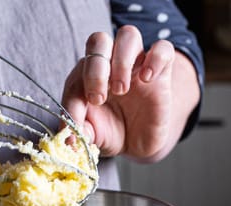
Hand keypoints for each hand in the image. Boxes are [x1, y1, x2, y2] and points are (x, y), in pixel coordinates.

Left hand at [62, 25, 199, 162]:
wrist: (138, 144)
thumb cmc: (111, 132)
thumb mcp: (92, 135)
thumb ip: (78, 130)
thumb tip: (68, 137)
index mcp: (88, 74)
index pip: (78, 69)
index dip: (76, 94)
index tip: (79, 118)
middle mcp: (110, 63)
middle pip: (99, 41)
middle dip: (96, 69)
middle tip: (98, 99)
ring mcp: (136, 64)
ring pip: (128, 35)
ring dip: (121, 60)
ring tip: (121, 90)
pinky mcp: (161, 72)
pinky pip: (163, 48)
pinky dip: (155, 58)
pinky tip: (147, 79)